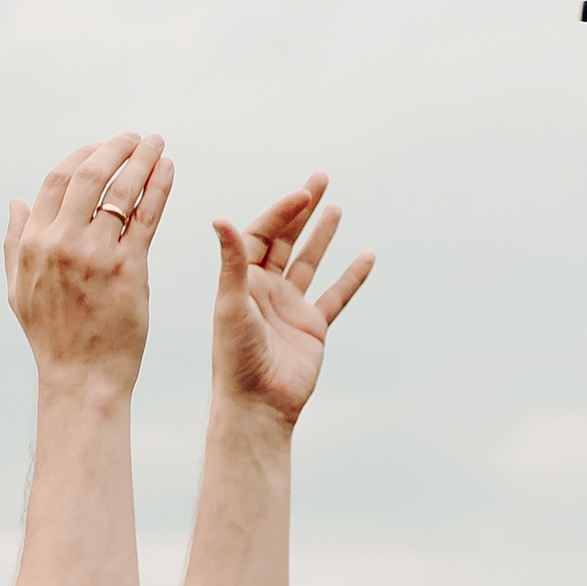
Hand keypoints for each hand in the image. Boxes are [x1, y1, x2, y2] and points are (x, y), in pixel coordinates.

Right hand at [5, 132, 173, 391]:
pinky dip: (159, 185)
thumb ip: (14, 242)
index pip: (57, 180)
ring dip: (142, 158)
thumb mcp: (19, 289)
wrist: (82, 376)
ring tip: (156, 143)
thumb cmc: (51, 336)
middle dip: (115, 147)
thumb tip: (14, 200)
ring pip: (122, 189)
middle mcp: (62, 242)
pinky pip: (147, 214)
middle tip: (134, 137)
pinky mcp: (130, 268)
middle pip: (89, 174)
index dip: (81, 156)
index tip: (101, 148)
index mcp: (34, 242)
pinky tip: (168, 168)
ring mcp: (97, 253)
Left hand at [211, 175, 373, 425]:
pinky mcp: (312, 328)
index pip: (262, 234)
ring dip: (322, 235)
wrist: (257, 406)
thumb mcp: (231, 305)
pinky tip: (366, 256)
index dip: (282, 211)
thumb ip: (232, 262)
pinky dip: (351, 277)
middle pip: (285, 239)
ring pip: (309, 262)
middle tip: (320, 179)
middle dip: (302, 209)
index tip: (304, 194)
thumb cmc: (235, 358)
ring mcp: (290, 308)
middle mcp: (265, 290)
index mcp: (242, 280)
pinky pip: (335, 296)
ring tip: (336, 206)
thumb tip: (220, 218)